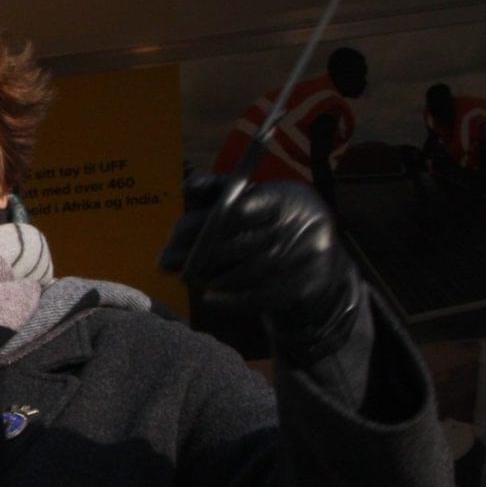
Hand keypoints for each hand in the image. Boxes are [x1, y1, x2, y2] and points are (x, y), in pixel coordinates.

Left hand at [159, 175, 362, 366]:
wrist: (320, 261)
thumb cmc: (273, 222)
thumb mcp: (256, 198)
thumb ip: (220, 189)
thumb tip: (187, 186)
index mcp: (285, 198)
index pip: (238, 209)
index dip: (204, 222)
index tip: (175, 234)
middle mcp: (299, 227)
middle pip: (238, 244)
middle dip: (196, 254)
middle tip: (165, 261)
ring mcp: (304, 259)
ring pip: (245, 273)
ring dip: (210, 278)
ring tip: (184, 276)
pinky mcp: (304, 288)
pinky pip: (260, 297)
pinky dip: (230, 300)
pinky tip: (208, 297)